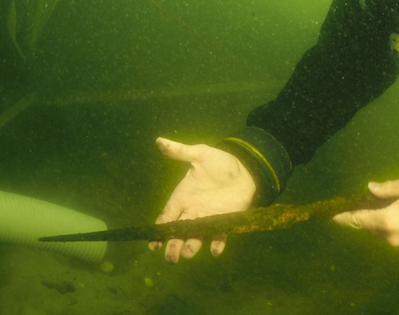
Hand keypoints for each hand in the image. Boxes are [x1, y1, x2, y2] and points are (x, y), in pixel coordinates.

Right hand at [149, 137, 255, 262]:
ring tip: (188, 254)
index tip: (152, 244)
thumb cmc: (220, 162)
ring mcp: (208, 218)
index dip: (159, 230)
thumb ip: (181, 152)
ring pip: (196, 236)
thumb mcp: (200, 154)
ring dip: (192, 246)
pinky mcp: (225, 221)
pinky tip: (215, 250)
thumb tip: (159, 141)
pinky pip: (219, 235)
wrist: (245, 169)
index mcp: (182, 197)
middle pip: (178, 232)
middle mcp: (192, 211)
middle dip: (173, 245)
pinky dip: (217, 243)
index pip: (166, 216)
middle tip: (170, 258)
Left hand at [333, 174, 398, 249]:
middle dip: (363, 216)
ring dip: (376, 221)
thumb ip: (387, 188)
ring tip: (379, 206)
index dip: (345, 218)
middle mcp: (390, 236)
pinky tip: (393, 214)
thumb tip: (370, 188)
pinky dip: (386, 226)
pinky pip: (389, 235)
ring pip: (379, 232)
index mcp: (388, 220)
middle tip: (359, 202)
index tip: (332, 216)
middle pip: (368, 226)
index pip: (359, 219)